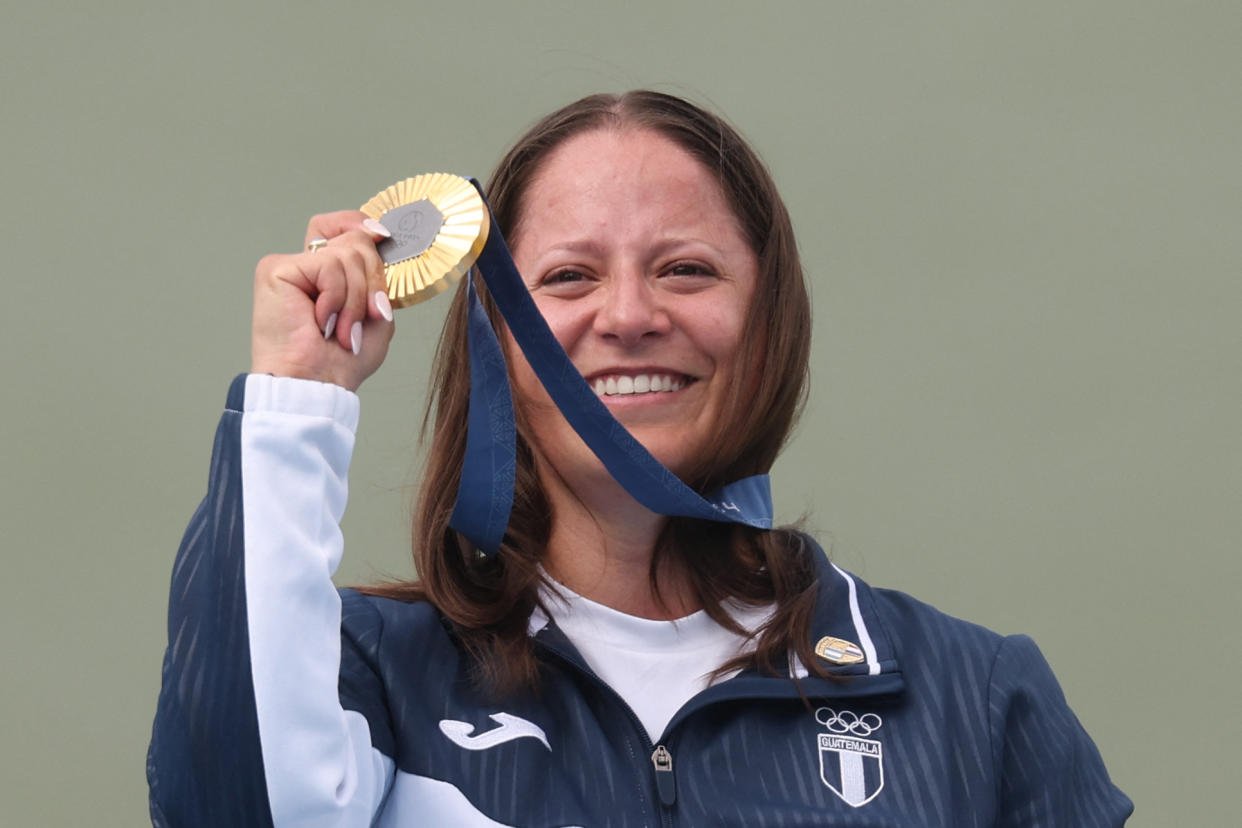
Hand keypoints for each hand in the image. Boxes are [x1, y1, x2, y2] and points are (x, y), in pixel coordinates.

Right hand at [250, 212, 394, 390]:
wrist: (317, 384)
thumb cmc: (343, 361)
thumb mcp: (375, 312)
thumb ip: (376, 274)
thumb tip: (376, 234)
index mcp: (328, 275)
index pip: (344, 226)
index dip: (364, 227)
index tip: (382, 238)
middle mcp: (306, 266)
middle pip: (354, 240)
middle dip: (372, 282)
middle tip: (364, 317)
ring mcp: (290, 265)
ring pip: (347, 254)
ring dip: (356, 299)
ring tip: (342, 329)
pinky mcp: (276, 269)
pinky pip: (328, 265)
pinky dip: (337, 297)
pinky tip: (322, 320)